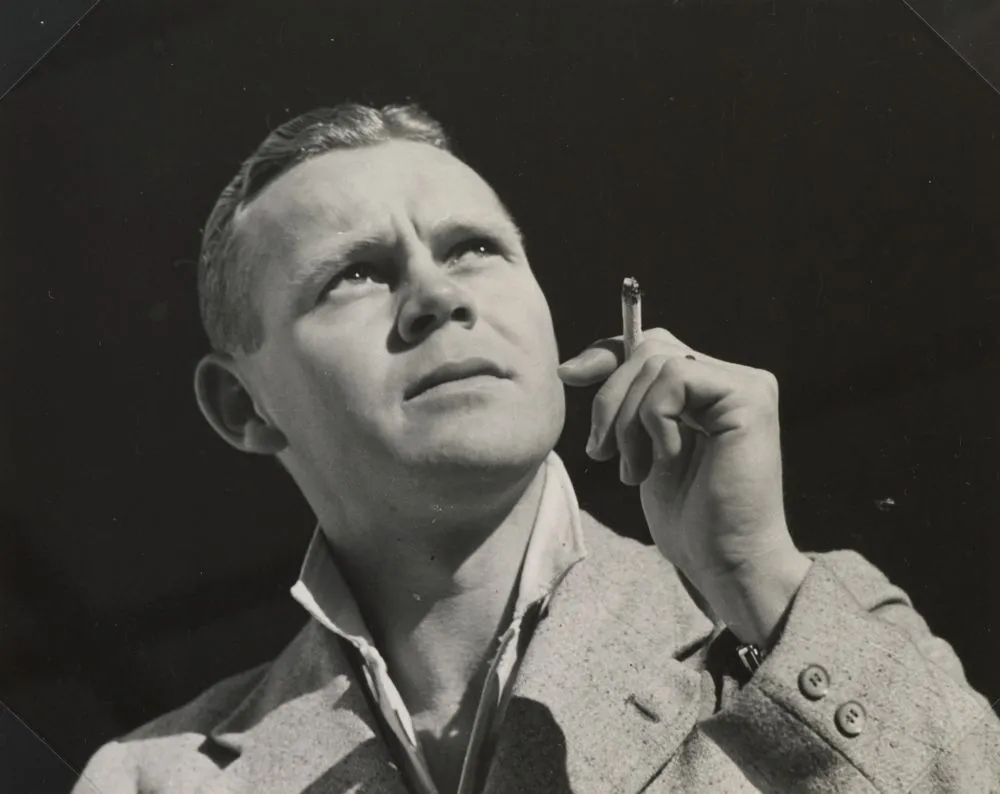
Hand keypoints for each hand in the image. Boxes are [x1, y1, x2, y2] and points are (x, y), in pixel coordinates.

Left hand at [558, 328, 811, 645]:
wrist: (725, 562)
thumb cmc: (687, 516)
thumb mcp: (639, 447)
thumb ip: (626, 403)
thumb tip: (572, 366)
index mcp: (708, 389)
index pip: (649, 345)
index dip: (605, 354)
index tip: (567, 376)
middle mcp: (731, 379)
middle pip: (648, 348)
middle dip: (611, 398)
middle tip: (603, 453)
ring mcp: (746, 385)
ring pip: (656, 363)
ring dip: (628, 420)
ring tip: (634, 470)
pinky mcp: (750, 397)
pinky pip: (675, 379)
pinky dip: (654, 420)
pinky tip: (665, 459)